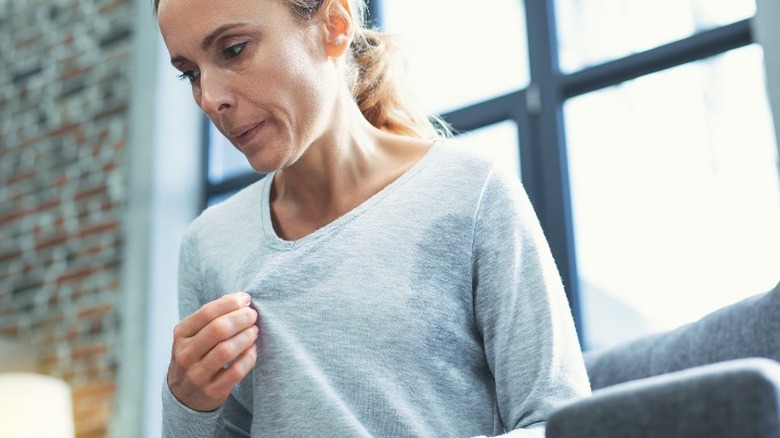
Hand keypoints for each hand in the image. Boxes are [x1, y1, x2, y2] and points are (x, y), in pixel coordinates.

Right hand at [167, 292, 258, 411]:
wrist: (184, 394)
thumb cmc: (196, 354)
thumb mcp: (194, 334)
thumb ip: (213, 317)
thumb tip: (241, 299)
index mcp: (181, 334)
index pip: (207, 312)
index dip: (231, 303)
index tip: (246, 299)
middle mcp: (185, 354)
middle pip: (218, 329)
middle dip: (241, 318)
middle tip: (253, 315)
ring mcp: (197, 375)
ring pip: (227, 350)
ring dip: (246, 337)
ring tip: (254, 331)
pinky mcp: (211, 391)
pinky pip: (236, 372)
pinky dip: (248, 358)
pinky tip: (252, 349)